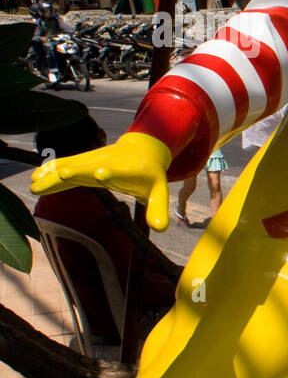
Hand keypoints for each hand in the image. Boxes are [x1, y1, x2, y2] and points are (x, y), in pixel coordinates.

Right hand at [31, 132, 173, 230]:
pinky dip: (51, 170)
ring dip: (54, 174)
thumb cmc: (151, 174)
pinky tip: (35, 177)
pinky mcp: (85, 162)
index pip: (119, 171)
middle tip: (60, 176)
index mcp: (128, 170)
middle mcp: (108, 163)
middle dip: (75, 171)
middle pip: (89, 167)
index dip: (110, 172)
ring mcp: (94, 161)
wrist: (143, 149)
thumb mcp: (159, 191)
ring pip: (72, 166)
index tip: (100, 174)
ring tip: (36, 184)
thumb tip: (161, 228)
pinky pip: (66, 165)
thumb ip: (158, 209)